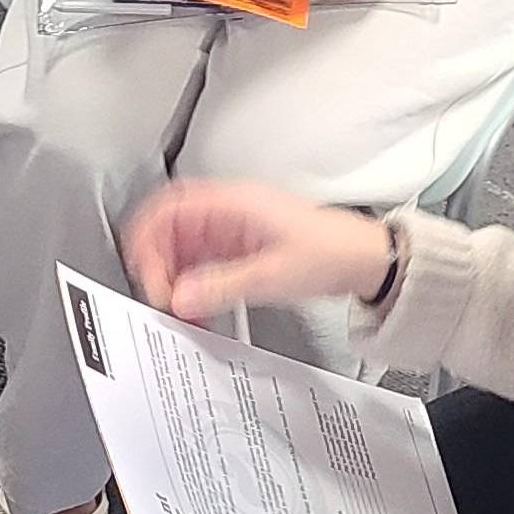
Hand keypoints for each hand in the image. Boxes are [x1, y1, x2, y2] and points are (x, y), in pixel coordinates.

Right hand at [124, 182, 393, 324]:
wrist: (364, 259)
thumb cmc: (331, 252)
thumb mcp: (272, 274)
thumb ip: (221, 286)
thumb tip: (179, 296)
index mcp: (232, 203)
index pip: (169, 208)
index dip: (149, 240)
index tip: (152, 277)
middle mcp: (227, 212)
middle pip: (169, 229)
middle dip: (157, 264)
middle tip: (161, 298)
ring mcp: (231, 230)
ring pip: (182, 249)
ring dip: (173, 279)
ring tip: (179, 310)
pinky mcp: (238, 250)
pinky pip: (201, 265)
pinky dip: (192, 287)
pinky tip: (197, 309)